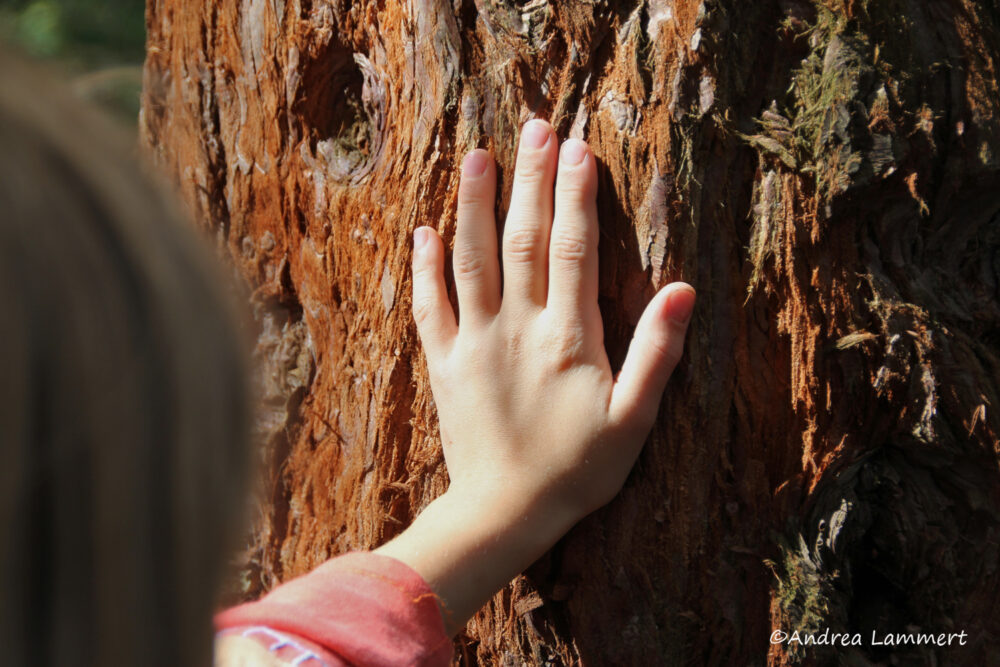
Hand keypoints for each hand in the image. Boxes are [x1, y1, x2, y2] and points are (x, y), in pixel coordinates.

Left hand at [375, 119, 694, 634]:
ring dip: (473, 205)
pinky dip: (426, 266)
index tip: (579, 147)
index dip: (577, 195)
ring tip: (476, 156)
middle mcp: (517, 327)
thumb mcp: (633, 420)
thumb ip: (657, 353)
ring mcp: (475, 342)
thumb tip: (683, 290)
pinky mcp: (445, 363)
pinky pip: (430, 305)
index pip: (572, 249)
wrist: (505, 512)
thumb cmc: (578, 470)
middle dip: (530, 180)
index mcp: (567, 337)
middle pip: (523, 239)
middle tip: (534, 128)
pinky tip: (424, 230)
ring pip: (471, 259)